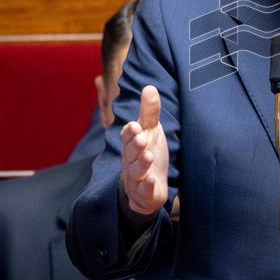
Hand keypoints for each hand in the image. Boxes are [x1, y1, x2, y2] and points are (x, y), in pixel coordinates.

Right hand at [120, 85, 168, 214]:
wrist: (147, 186)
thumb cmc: (147, 152)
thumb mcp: (151, 131)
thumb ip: (149, 112)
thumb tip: (149, 87)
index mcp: (132, 143)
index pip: (128, 136)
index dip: (131, 131)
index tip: (136, 126)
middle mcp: (132, 160)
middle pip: (130, 152)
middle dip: (135, 145)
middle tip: (142, 138)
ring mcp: (137, 178)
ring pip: (137, 171)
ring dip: (142, 164)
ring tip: (148, 156)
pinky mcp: (145, 193)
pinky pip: (144, 191)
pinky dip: (147, 187)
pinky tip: (151, 181)